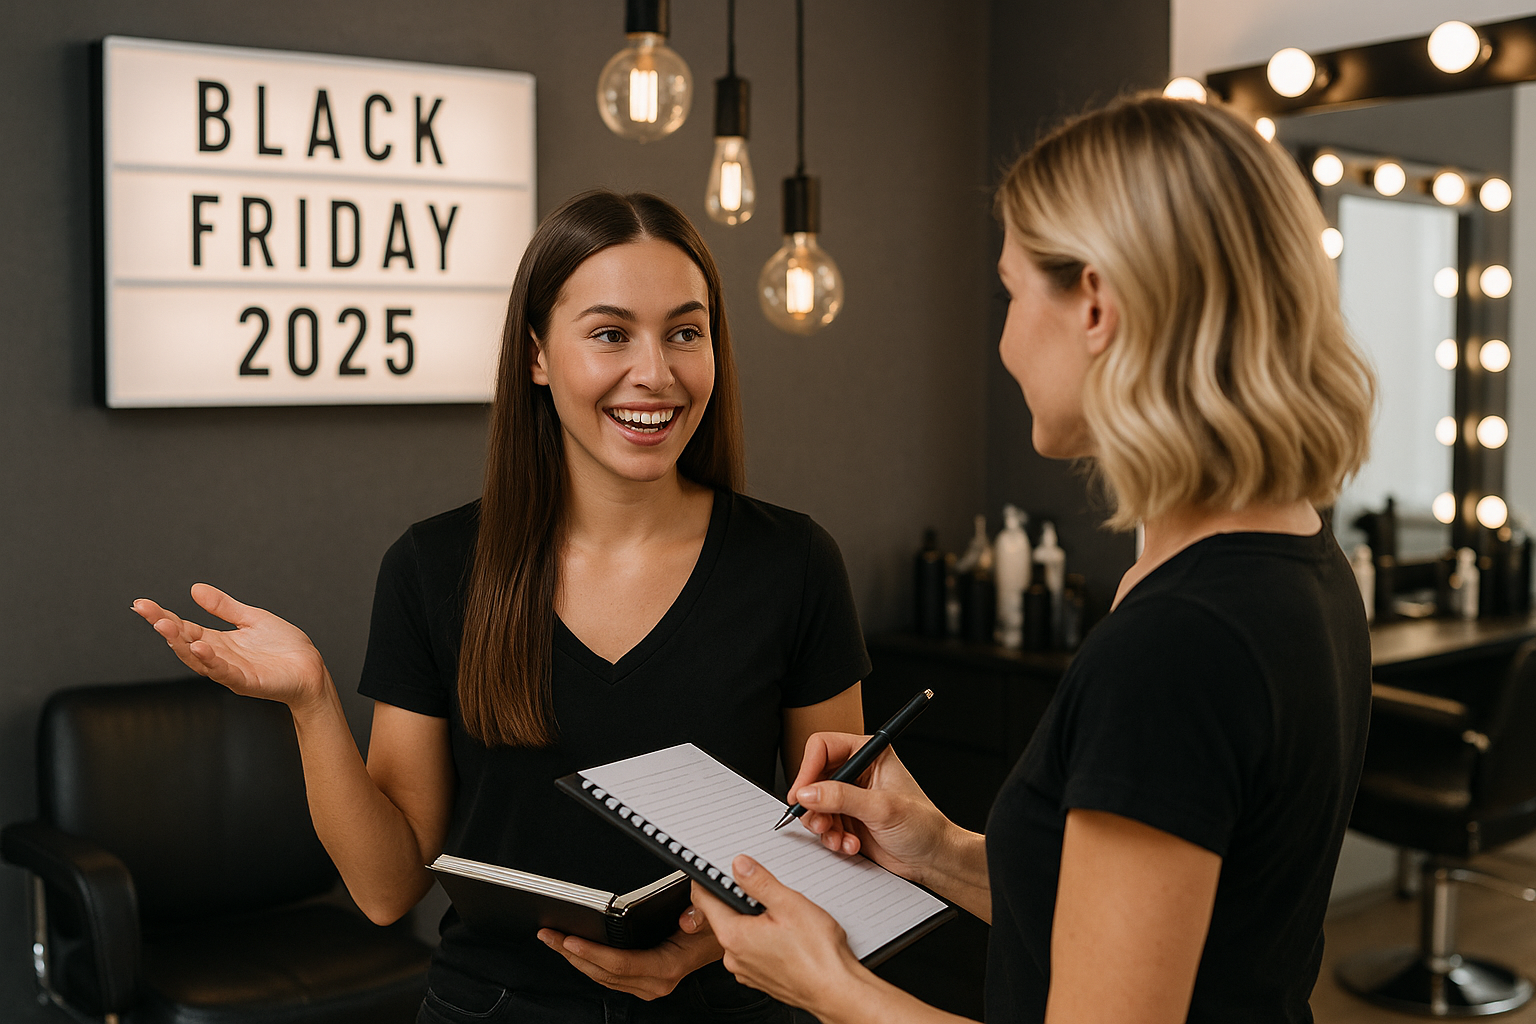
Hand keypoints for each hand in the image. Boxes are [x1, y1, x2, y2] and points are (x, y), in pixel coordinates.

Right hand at [131, 584, 329, 709]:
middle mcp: (219, 657)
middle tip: (147, 612)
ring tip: (166, 626)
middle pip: (185, 642)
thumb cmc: (284, 647)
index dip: (163, 616)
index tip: (141, 604)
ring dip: (182, 644)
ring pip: (199, 659)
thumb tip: (194, 588)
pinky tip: (200, 648)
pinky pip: (226, 672)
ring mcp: (231, 671)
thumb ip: (224, 607)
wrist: (311, 669)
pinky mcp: (248, 682)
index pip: (184, 628)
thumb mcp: (251, 619)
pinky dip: (212, 662)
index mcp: (218, 642)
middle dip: (165, 627)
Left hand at [536, 905, 720, 999]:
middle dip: (573, 954)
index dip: (593, 952)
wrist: (726, 943)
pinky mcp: (642, 982)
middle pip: (604, 973)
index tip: (569, 939)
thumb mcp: (714, 917)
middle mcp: (656, 982)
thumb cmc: (716, 929)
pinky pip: (609, 976)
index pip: (621, 964)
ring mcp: (648, 985)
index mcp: (668, 967)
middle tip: (549, 935)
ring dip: (576, 959)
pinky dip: (588, 962)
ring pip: (602, 977)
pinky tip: (574, 949)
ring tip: (554, 939)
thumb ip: (701, 916)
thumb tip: (686, 920)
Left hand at [693, 858, 865, 1014]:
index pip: (704, 899)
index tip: (716, 868)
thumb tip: (739, 866)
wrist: (836, 991)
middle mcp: (734, 956)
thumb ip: (759, 882)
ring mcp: (745, 970)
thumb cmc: (817, 954)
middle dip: (739, 899)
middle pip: (723, 916)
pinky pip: (752, 951)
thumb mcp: (789, 904)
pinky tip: (786, 937)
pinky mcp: (759, 978)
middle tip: (765, 891)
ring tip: (782, 918)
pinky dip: (762, 940)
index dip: (707, 878)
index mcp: (734, 935)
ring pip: (740, 934)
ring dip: (753, 921)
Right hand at [788, 732, 951, 883]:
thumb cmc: (923, 825)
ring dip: (823, 825)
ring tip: (838, 838)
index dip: (808, 769)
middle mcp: (857, 772)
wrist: (933, 858)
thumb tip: (808, 793)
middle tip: (819, 823)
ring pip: (815, 804)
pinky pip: (823, 824)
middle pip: (813, 777)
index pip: (823, 747)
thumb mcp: (882, 808)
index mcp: (869, 753)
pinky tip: (849, 845)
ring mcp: (851, 797)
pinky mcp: (847, 819)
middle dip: (813, 804)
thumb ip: (842, 798)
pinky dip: (831, 837)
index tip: (802, 794)